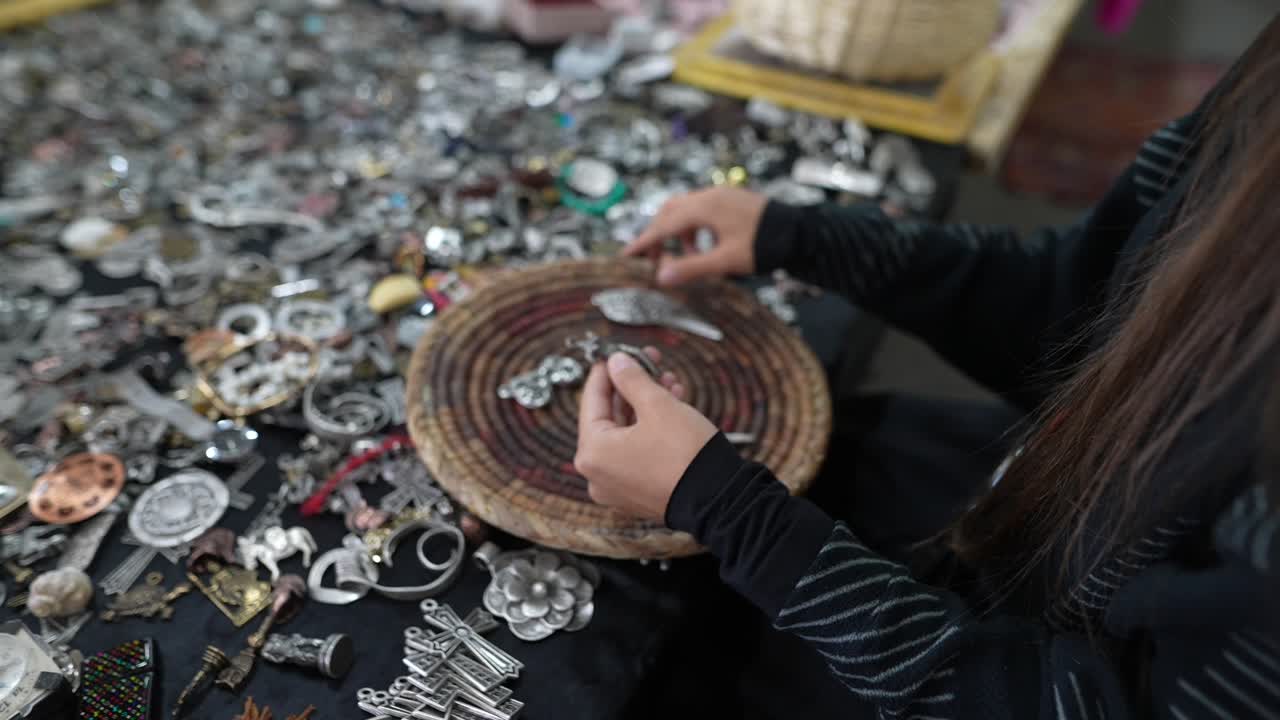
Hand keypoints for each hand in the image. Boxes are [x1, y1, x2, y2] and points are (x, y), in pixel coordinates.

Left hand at [575, 351, 717, 521]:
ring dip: (646, 405)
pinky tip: (671, 405)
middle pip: (610, 417)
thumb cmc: (685, 456)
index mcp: (592, 453)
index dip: (607, 371)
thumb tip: (617, 362)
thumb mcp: (658, 405)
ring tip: (668, 382)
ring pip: (627, 434)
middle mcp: (598, 474)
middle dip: (633, 387)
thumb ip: (632, 379)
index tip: (616, 354)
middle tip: (649, 363)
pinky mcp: (638, 492)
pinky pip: (637, 452)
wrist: (719, 500)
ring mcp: (617, 486)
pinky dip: (650, 430)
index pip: (592, 400)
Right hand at [624, 187, 767, 286]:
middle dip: (659, 236)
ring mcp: (721, 195)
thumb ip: (692, 268)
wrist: (802, 232)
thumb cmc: (766, 245)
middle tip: (655, 260)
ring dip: (679, 234)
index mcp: (705, 207)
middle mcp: (710, 196)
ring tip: (688, 258)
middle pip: (670, 212)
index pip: (664, 224)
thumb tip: (661, 277)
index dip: (644, 241)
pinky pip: (702, 211)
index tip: (628, 255)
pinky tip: (705, 247)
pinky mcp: (731, 200)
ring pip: (686, 211)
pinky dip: (694, 229)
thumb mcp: (726, 261)